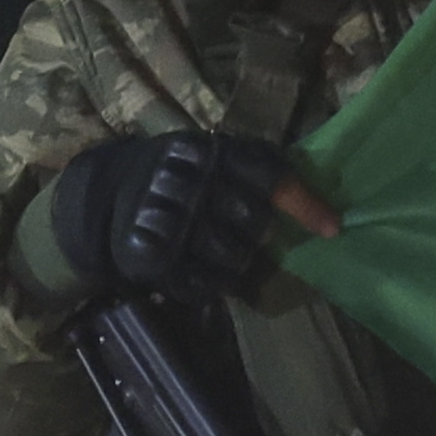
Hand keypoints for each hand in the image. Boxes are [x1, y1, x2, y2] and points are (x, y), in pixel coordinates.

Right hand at [49, 130, 299, 306]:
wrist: (102, 199)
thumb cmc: (175, 179)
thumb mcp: (206, 159)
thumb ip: (250, 174)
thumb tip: (319, 212)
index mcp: (207, 150)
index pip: (268, 174)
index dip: (303, 202)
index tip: (333, 228)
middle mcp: (189, 181)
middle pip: (254, 221)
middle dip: (256, 232)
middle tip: (240, 230)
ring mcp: (169, 219)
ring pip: (234, 258)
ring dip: (234, 261)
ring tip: (212, 249)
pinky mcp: (152, 256)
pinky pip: (205, 284)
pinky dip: (208, 283)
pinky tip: (194, 269)